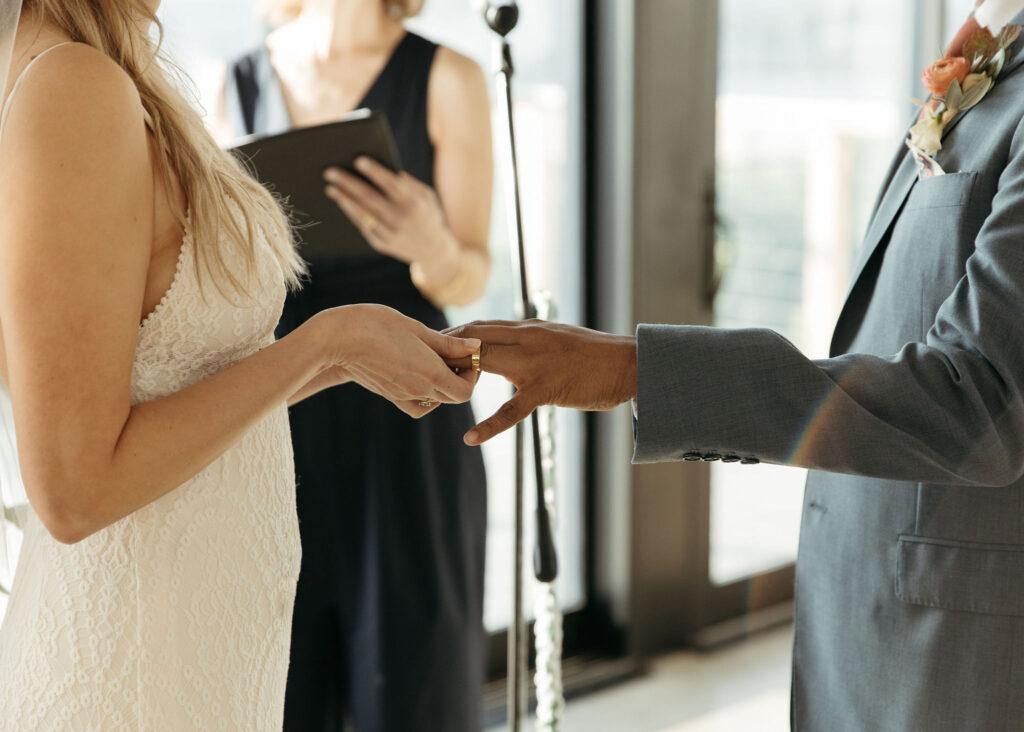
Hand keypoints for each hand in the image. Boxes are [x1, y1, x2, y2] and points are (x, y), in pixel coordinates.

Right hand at [312, 304, 479, 416]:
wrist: (337, 339)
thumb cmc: (377, 325)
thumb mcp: (417, 329)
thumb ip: (448, 343)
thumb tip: (476, 347)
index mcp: (430, 372)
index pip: (465, 392)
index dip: (471, 376)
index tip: (466, 356)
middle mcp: (418, 389)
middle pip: (452, 397)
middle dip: (459, 378)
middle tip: (453, 355)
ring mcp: (401, 395)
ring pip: (435, 402)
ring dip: (442, 386)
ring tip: (435, 362)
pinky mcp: (388, 395)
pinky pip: (415, 405)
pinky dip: (423, 397)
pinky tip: (418, 375)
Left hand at [324, 157, 458, 277]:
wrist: (434, 251)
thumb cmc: (428, 216)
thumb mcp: (428, 197)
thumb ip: (410, 183)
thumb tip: (388, 171)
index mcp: (414, 204)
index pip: (391, 184)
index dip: (374, 171)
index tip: (358, 160)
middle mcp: (401, 220)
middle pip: (369, 198)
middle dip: (348, 183)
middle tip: (330, 171)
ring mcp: (390, 234)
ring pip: (362, 214)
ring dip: (344, 199)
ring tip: (330, 187)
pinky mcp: (382, 245)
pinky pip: (363, 226)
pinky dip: (351, 213)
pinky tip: (342, 202)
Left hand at [443, 320, 636, 443]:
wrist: (627, 364)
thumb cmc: (594, 357)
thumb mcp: (556, 339)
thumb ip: (529, 342)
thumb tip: (506, 346)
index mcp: (528, 327)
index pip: (479, 326)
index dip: (451, 337)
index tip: (431, 350)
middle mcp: (527, 337)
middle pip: (473, 338)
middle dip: (443, 352)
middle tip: (420, 368)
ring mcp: (535, 362)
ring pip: (485, 362)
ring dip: (456, 376)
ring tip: (432, 393)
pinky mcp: (546, 389)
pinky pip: (512, 409)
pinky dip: (489, 425)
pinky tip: (470, 437)